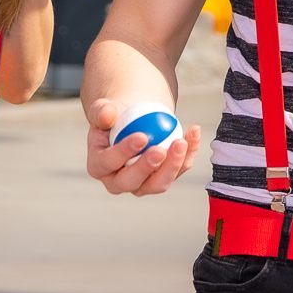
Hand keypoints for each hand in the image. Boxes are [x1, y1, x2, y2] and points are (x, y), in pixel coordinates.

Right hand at [84, 96, 200, 196]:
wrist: (133, 119)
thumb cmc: (115, 116)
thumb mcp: (104, 109)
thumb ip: (102, 111)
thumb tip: (107, 115)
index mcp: (99, 166)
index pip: (108, 162)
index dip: (123, 152)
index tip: (141, 137)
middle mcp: (119, 181)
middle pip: (132, 182)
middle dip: (148, 167)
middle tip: (160, 150)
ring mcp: (142, 184)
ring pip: (158, 183)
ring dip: (173, 165)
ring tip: (181, 142)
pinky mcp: (163, 178)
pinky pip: (178, 170)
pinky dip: (188, 153)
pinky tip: (193, 133)